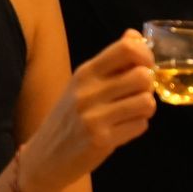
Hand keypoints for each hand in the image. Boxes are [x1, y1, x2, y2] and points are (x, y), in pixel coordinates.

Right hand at [22, 33, 156, 191]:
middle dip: (148, 86)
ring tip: (130, 113)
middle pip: (143, 76)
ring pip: (147, 102)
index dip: (146, 55)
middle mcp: (88, 91)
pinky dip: (137, 127)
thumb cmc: (69, 116)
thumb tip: (134, 34)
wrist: (44, 157)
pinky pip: (141, 125)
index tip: (145, 66)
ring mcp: (94, 117)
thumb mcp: (83, 83)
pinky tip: (121, 129)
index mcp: (86, 72)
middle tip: (137, 94)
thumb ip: (111, 61)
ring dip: (145, 108)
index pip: (127, 48)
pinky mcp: (102, 140)